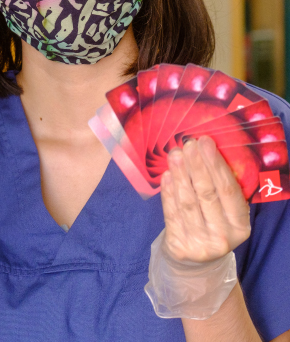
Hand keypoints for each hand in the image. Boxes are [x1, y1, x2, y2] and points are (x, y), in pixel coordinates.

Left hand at [159, 137, 251, 263]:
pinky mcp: (179, 246)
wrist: (195, 263)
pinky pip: (171, 213)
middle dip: (196, 166)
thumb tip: (204, 153)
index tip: (206, 143)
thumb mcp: (225, 215)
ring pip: (187, 202)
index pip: (229, 191)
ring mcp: (200, 243)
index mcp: (240, 225)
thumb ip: (221, 192)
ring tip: (174, 155)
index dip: (216, 165)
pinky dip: (168, 192)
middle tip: (187, 144)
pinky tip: (166, 175)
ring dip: (179, 175)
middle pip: (207, 194)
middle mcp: (223, 236)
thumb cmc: (211, 228)